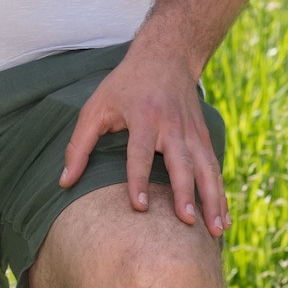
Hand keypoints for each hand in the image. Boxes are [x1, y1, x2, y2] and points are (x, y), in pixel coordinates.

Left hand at [60, 40, 229, 236]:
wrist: (166, 57)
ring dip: (212, 200)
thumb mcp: (96, 106)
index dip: (138, 179)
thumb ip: (80, 144)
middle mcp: (172, 126)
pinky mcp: (203, 138)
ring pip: (206, 169)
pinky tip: (223, 219)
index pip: (141, 152)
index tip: (140, 207)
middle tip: (186, 222)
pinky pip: (215, 169)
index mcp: (144, 117)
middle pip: (181, 162)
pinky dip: (221, 194)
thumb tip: (64, 182)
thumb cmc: (125, 85)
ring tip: (216, 230)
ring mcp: (192, 132)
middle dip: (185, 192)